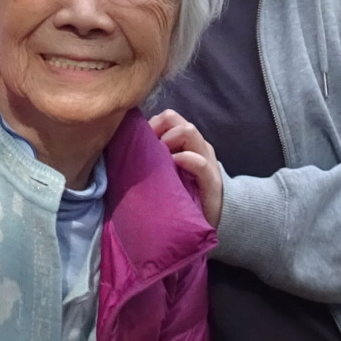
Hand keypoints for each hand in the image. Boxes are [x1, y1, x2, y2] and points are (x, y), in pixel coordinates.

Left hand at [151, 108, 222, 228]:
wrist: (208, 223)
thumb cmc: (180, 195)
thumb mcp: (166, 171)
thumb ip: (154, 156)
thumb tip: (127, 145)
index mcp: (185, 142)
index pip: (168, 117)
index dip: (151, 123)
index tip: (139, 139)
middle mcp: (197, 145)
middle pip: (175, 119)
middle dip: (157, 127)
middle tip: (147, 147)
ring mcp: (206, 160)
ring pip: (189, 131)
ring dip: (169, 138)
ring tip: (160, 154)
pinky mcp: (212, 181)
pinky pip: (200, 162)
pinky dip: (185, 159)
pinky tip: (174, 165)